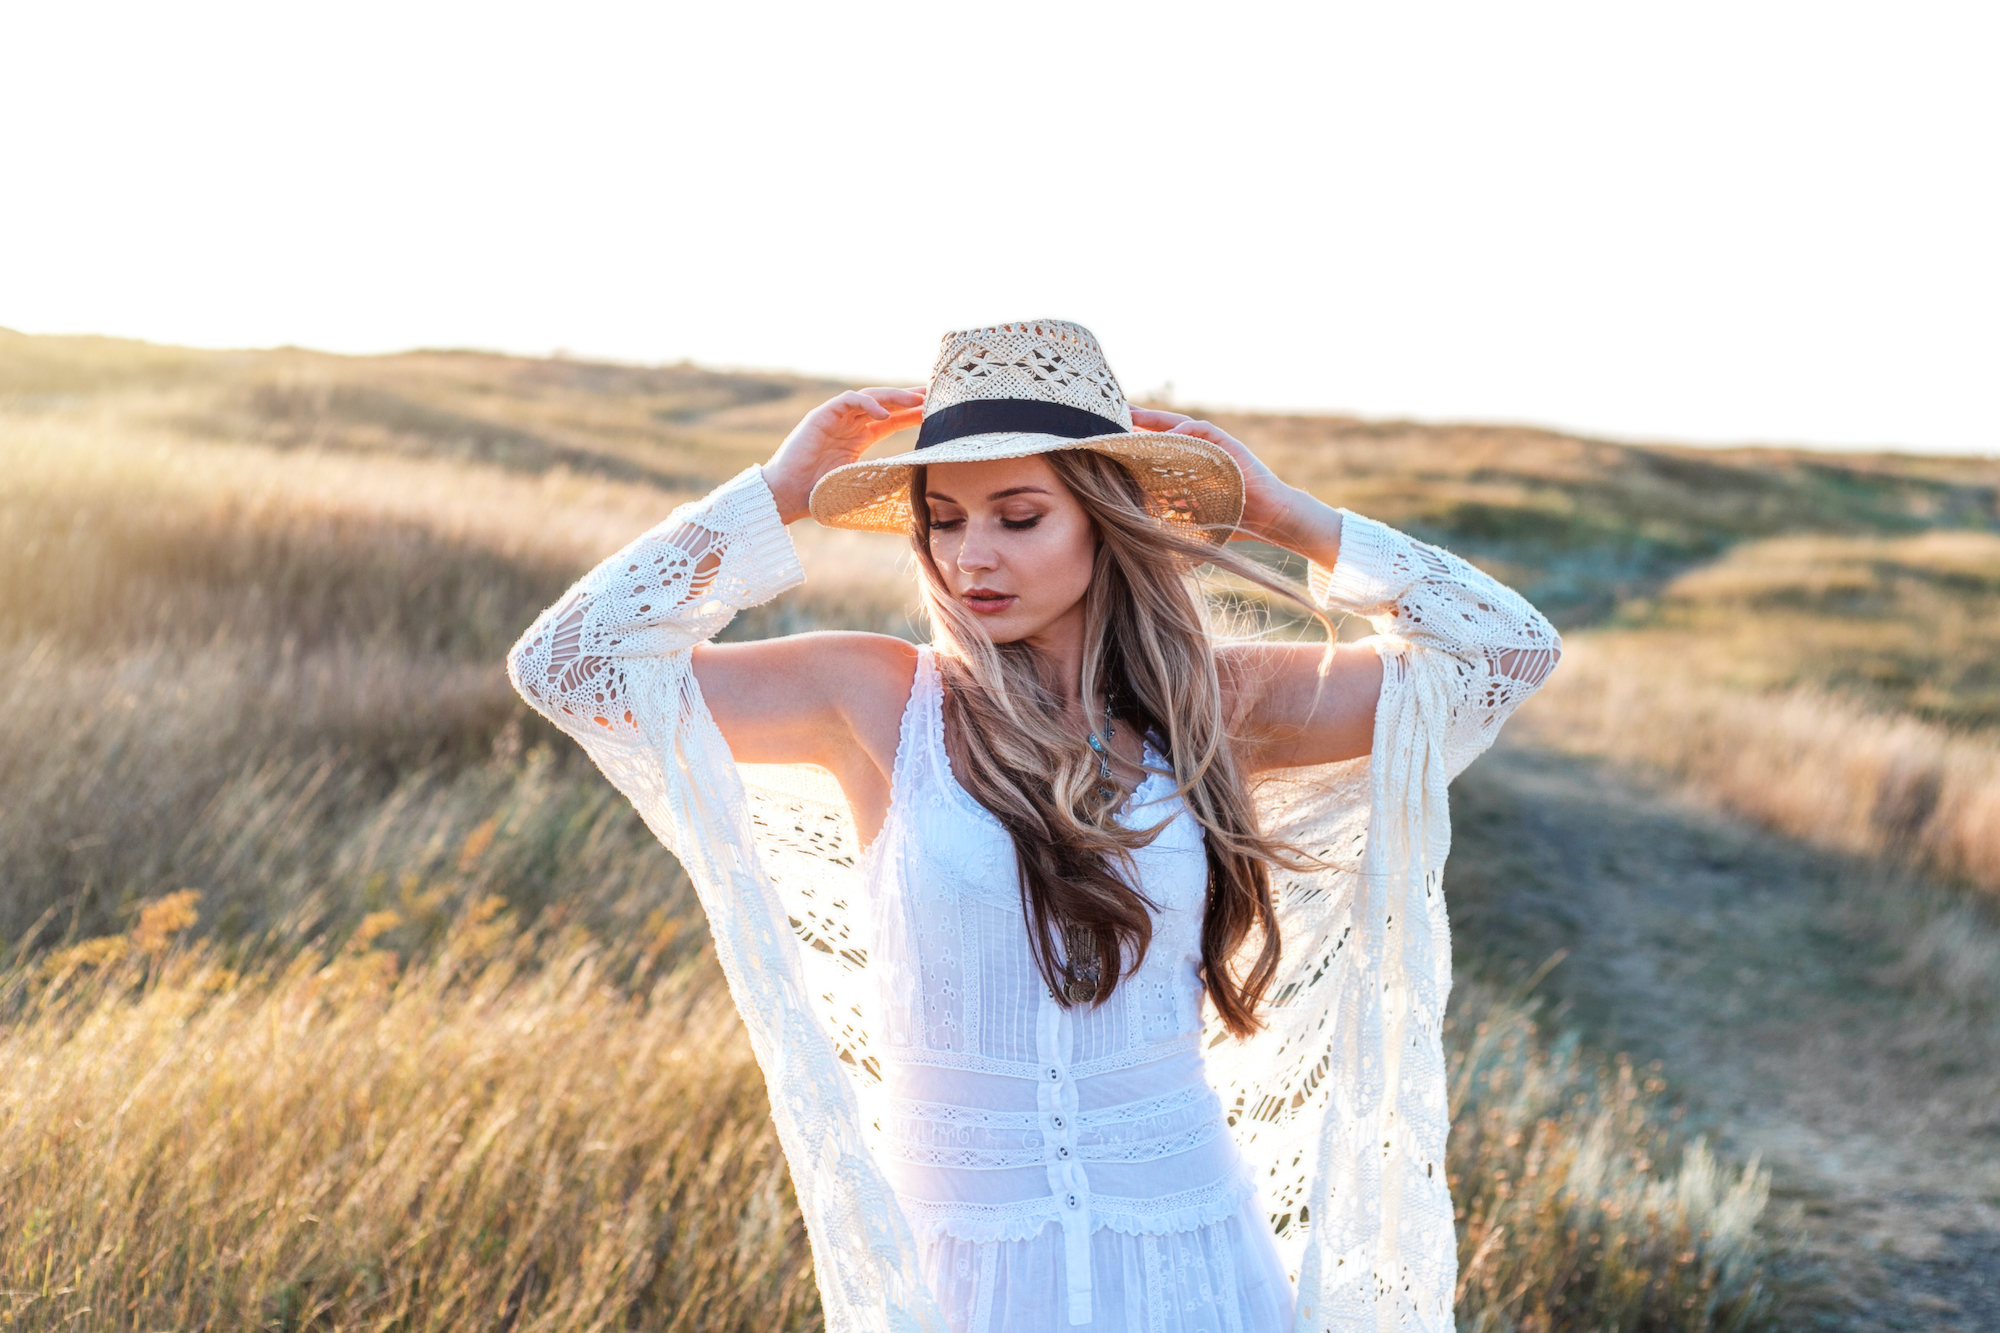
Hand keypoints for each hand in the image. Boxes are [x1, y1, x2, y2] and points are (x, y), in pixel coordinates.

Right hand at [763, 387, 926, 523]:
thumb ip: (882, 477)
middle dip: (909, 398)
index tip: (935, 413)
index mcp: (857, 439)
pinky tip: (885, 415)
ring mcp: (835, 417)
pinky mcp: (821, 415)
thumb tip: (915, 482)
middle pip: (884, 403)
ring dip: (895, 397)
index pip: (890, 420)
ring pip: (870, 397)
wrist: (787, 497)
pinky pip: (848, 400)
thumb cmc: (820, 496)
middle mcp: (848, 424)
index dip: (911, 415)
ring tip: (917, 400)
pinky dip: (867, 404)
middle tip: (934, 396)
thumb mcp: (860, 485)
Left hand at [1128, 407, 1304, 545]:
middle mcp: (1197, 450)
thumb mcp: (1189, 517)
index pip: (1155, 445)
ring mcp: (1213, 446)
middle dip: (1138, 420)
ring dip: (1155, 420)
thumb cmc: (1229, 519)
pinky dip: (1187, 431)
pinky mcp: (1229, 446)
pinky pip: (1205, 431)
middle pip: (1163, 429)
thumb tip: (1133, 530)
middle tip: (1113, 413)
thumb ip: (1166, 514)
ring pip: (1179, 425)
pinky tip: (1168, 435)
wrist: (1268, 519)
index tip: (1109, 434)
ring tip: (1132, 416)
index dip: (1134, 438)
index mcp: (1186, 463)